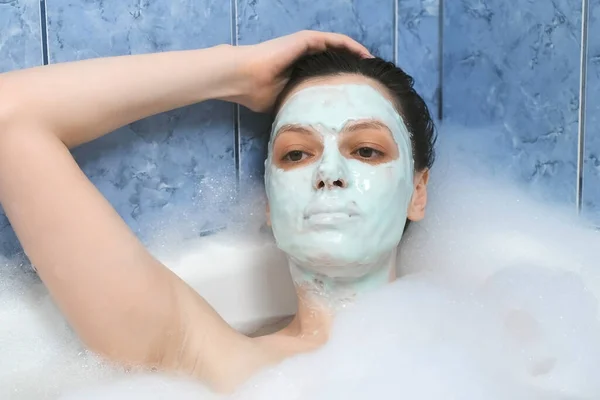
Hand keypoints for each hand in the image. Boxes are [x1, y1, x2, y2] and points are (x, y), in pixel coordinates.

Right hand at [230, 31, 371, 112]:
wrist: (243, 79)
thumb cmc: (258, 94)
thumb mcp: (287, 104)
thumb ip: (301, 107)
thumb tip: (314, 128)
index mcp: (300, 70)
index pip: (328, 73)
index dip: (343, 81)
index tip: (359, 93)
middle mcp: (304, 56)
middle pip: (336, 59)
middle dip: (354, 68)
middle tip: (372, 80)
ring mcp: (305, 46)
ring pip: (339, 47)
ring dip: (357, 55)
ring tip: (374, 66)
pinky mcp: (306, 40)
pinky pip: (335, 40)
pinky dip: (351, 46)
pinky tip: (364, 55)